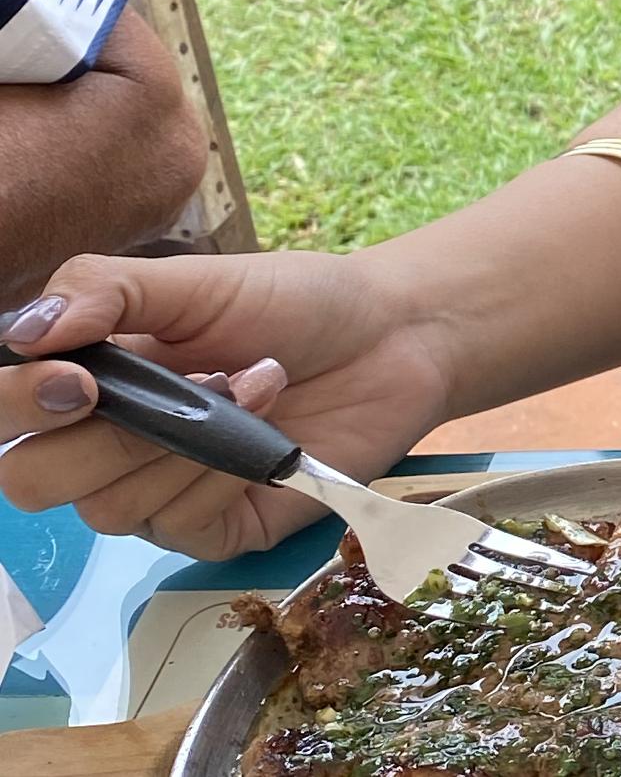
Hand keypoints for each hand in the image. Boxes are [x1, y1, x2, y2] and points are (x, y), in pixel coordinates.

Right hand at [0, 251, 456, 560]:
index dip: (19, 403)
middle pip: (34, 479)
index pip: (6, 415)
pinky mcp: (212, 528)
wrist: (394, 335)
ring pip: (108, 508)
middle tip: (191, 379)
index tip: (78, 378)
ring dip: (190, 439)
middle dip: (109, 432)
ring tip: (260, 380)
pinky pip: (178, 526)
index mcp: (94, 377)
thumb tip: (28, 327)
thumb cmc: (298, 301)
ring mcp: (157, 492)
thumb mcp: (203, 280)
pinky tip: (271, 426)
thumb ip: (111, 290)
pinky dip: (226, 472)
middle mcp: (109, 443)